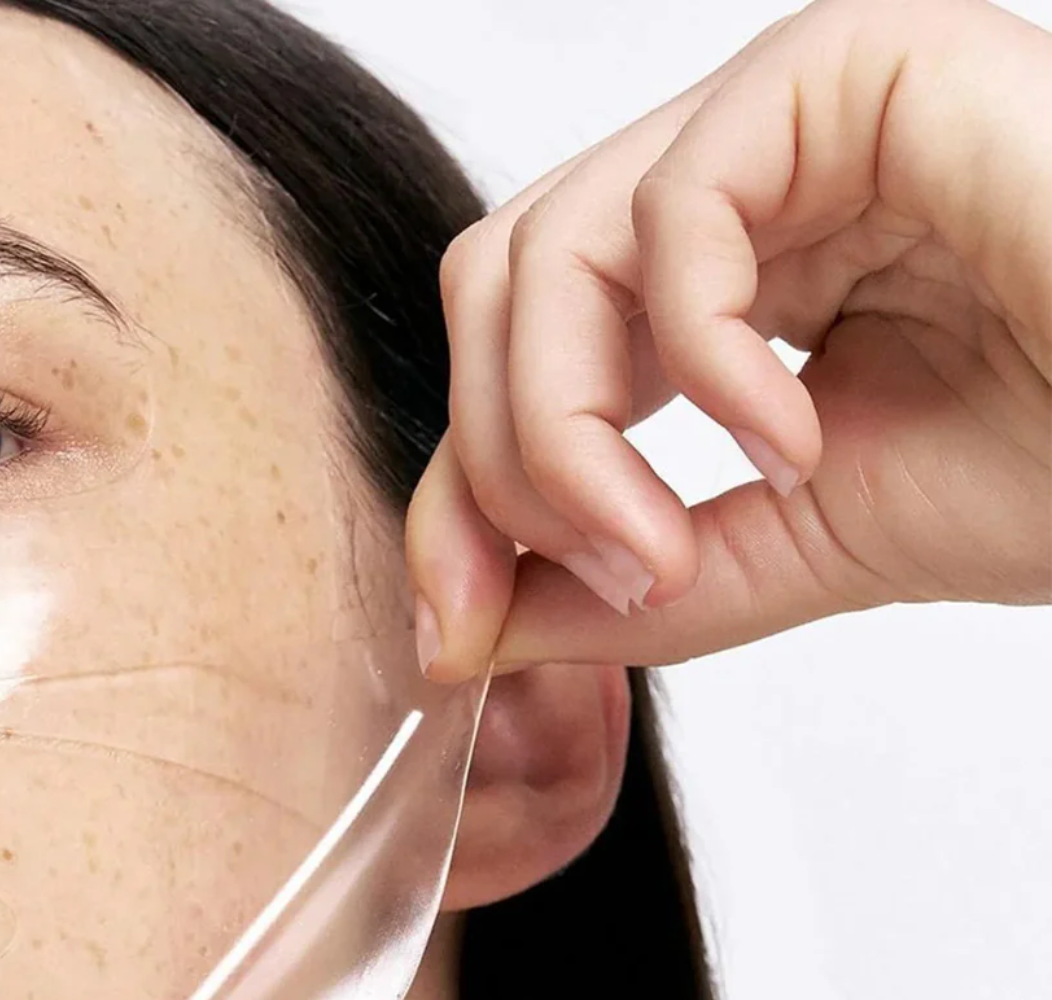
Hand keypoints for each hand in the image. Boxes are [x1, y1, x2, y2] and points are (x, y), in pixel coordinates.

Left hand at [407, 0, 1051, 677]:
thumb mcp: (790, 546)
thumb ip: (631, 578)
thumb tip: (475, 625)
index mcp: (719, 277)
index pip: (517, 356)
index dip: (460, 490)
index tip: (456, 624)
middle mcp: (734, 185)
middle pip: (500, 295)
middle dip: (499, 465)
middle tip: (594, 582)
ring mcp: (784, 117)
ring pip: (549, 253)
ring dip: (572, 437)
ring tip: (669, 546)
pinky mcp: (849, 69)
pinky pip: (676, 213)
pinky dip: (702, 359)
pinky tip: (793, 436)